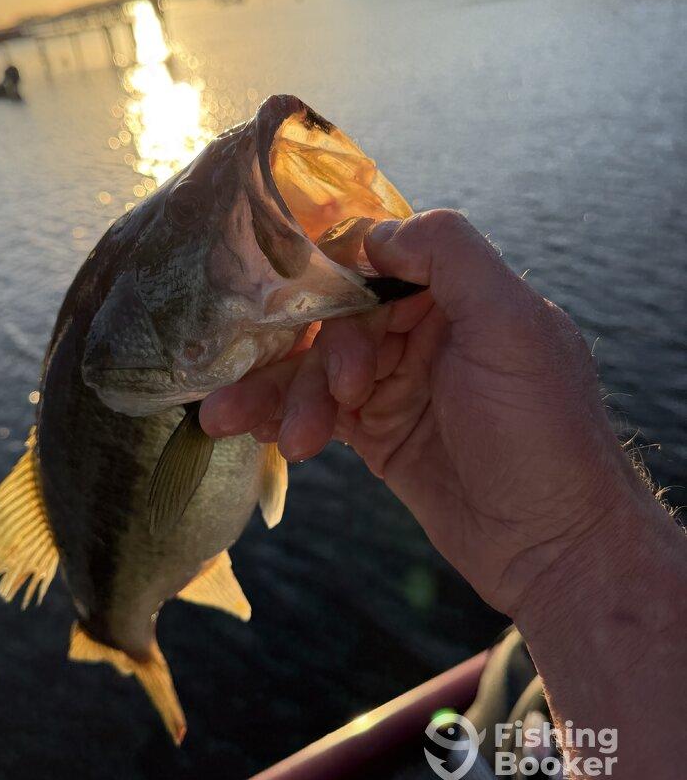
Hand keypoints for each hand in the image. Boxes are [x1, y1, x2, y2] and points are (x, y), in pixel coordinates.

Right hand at [200, 210, 639, 618]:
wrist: (552, 548)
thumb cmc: (541, 431)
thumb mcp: (512, 326)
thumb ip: (451, 256)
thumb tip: (372, 232)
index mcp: (457, 295)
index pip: (373, 263)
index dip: (328, 280)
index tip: (282, 300)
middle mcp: (423, 331)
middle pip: (335, 320)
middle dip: (303, 358)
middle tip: (300, 407)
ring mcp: (396, 384)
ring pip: (316, 369)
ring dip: (274, 392)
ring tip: (227, 421)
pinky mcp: (377, 434)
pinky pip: (316, 411)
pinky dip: (280, 416)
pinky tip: (250, 429)